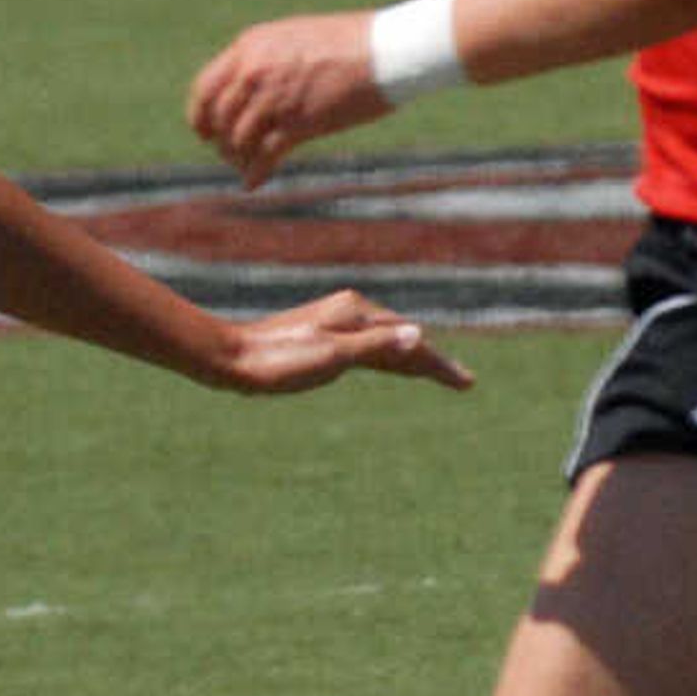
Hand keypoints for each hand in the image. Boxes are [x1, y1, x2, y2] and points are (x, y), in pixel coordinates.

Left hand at [186, 12, 389, 188]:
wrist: (388, 49)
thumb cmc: (351, 42)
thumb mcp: (295, 38)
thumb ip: (267, 59)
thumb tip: (252, 85)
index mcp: (251, 47)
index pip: (205, 87)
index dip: (199, 115)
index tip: (205, 131)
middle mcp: (255, 71)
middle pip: (217, 118)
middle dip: (218, 141)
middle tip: (228, 154)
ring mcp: (275, 97)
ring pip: (237, 140)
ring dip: (238, 158)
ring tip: (246, 167)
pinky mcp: (299, 123)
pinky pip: (264, 156)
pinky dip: (256, 173)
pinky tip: (254, 182)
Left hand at [210, 290, 471, 395]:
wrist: (230, 359)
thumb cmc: (277, 362)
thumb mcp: (332, 357)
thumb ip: (375, 347)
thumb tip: (417, 336)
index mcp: (356, 313)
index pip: (409, 341)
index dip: (437, 365)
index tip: (466, 383)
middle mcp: (349, 312)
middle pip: (401, 338)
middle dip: (431, 361)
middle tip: (463, 382)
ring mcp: (334, 323)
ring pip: (384, 342)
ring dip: (410, 359)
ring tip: (435, 375)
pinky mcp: (320, 336)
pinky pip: (365, 347)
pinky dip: (386, 358)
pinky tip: (387, 364)